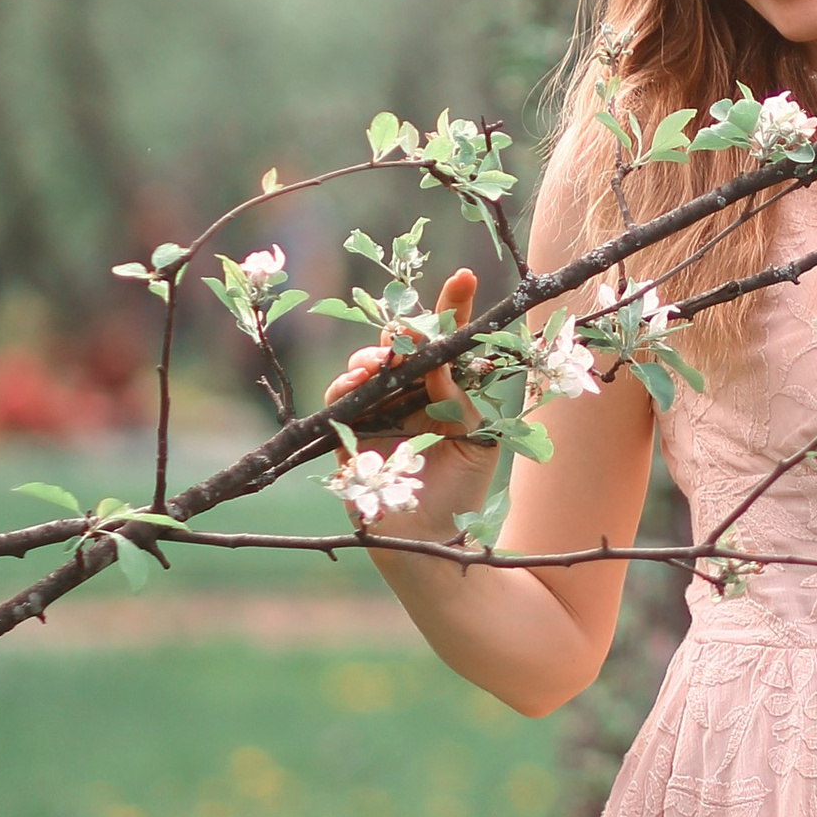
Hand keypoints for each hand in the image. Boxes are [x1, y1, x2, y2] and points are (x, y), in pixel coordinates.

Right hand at [322, 267, 496, 536]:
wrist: (431, 540)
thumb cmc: (460, 490)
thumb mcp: (477, 441)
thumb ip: (461, 402)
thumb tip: (442, 364)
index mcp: (444, 389)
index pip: (447, 340)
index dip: (453, 306)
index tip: (464, 276)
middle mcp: (409, 392)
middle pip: (401, 344)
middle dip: (403, 330)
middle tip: (407, 331)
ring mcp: (377, 408)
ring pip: (367, 363)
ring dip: (372, 355)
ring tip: (381, 361)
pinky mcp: (349, 431)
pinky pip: (339, 397)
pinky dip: (345, 383)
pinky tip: (358, 379)